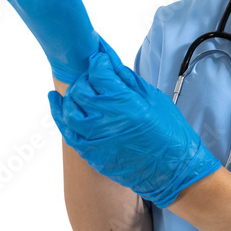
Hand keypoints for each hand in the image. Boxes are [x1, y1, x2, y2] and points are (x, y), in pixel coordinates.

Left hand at [47, 47, 222, 207]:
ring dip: (72, 95)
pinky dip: (60, 115)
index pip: (99, 74)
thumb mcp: (155, 100)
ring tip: (79, 88)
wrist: (173, 170)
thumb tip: (112, 65)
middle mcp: (105, 121)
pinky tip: (58, 103)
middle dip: (86, 78)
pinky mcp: (90, 153)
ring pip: (68, 110)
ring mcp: (95, 139)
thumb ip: (130, 81)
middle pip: (81, 90)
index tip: (101, 59)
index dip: (99, 62)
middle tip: (94, 75)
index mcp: (125, 104)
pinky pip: (67, 131)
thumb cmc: (170, 134)